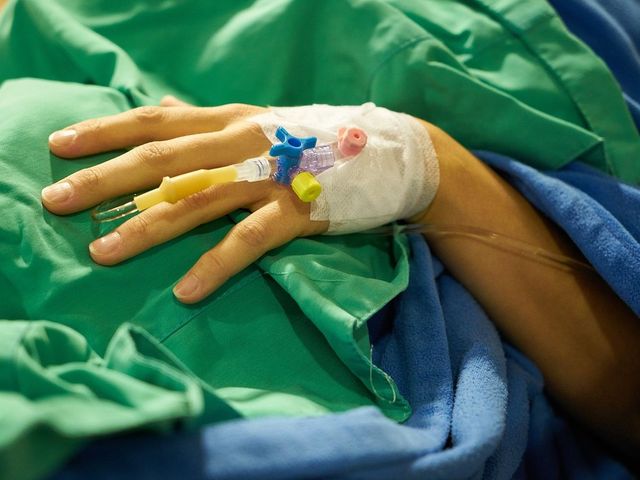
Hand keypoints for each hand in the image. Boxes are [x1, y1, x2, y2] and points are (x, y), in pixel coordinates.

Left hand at [42, 98, 328, 303]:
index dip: (106, 130)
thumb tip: (165, 108)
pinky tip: (185, 292)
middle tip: (57, 200)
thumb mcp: (259, 121)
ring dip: (146, 228)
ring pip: (196, 200)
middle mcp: (242, 142)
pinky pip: (247, 240)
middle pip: (162, 159)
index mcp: (229, 120)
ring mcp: (269, 176)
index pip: (156, 122)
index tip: (60, 145)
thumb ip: (208, 120)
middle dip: (105, 179)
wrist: (383, 153)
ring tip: (102, 253)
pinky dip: (214, 265)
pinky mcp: (296, 211)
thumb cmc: (313, 141)